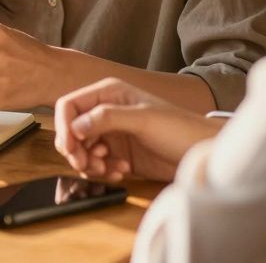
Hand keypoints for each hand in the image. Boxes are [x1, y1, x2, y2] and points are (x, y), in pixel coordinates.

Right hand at [53, 78, 223, 182]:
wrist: (202, 153)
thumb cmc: (180, 128)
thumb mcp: (144, 119)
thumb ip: (108, 118)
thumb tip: (76, 125)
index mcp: (109, 93)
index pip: (69, 105)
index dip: (63, 126)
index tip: (70, 148)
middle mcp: (105, 112)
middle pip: (71, 131)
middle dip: (76, 150)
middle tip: (90, 165)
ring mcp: (111, 134)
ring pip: (81, 150)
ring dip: (90, 163)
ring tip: (109, 169)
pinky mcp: (117, 154)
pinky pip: (96, 164)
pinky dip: (102, 171)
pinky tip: (121, 172)